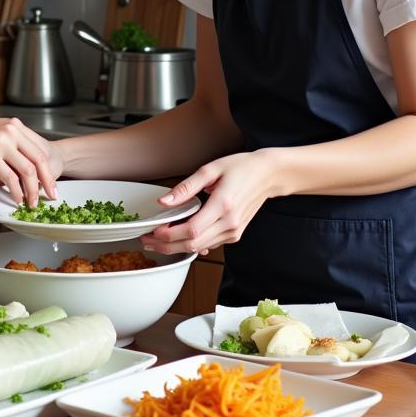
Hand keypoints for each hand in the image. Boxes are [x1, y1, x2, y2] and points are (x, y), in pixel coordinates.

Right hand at [0, 116, 56, 205]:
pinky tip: (17, 200)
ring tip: (33, 203)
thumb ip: (9, 142)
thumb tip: (21, 162)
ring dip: (32, 191)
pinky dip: (16, 192)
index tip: (52, 183)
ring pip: (27, 171)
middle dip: (48, 181)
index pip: (39, 150)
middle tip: (52, 196)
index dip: (48, 169)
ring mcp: (1, 142)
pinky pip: (10, 178)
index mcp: (14, 126)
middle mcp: (11, 131)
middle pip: (39, 160)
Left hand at [140, 150, 278, 255]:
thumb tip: (164, 201)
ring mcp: (233, 232)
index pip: (191, 230)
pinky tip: (177, 240)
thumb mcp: (210, 169)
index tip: (153, 231)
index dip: (169, 235)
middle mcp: (229, 223)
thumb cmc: (241, 168)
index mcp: (223, 205)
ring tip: (157, 241)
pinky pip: (209, 244)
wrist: (268, 175)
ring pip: (200, 248)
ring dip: (176, 247)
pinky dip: (191, 245)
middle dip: (166, 246)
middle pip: (193, 244)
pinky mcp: (234, 234)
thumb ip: (185, 187)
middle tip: (147, 241)